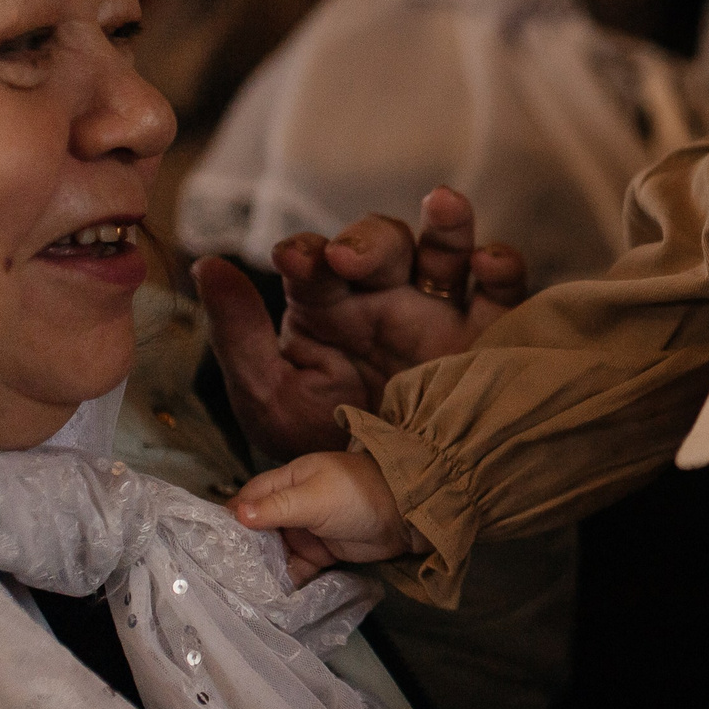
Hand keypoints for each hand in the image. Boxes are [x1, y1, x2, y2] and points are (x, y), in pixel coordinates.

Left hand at [195, 186, 529, 465]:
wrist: (386, 505)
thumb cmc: (322, 450)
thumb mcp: (269, 398)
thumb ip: (239, 335)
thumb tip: (208, 265)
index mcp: (329, 310)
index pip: (317, 263)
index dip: (309, 253)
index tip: (295, 259)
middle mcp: (384, 302)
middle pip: (381, 246)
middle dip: (366, 241)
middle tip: (348, 258)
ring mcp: (438, 315)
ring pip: (443, 252)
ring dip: (445, 224)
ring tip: (443, 203)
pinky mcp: (487, 338)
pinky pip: (501, 294)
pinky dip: (501, 268)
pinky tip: (487, 262)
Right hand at [231, 450, 417, 583]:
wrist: (405, 516)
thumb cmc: (357, 494)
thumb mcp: (314, 497)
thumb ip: (277, 507)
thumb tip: (237, 514)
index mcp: (288, 481)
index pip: (249, 497)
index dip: (231, 516)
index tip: (208, 540)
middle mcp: (292, 504)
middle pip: (257, 528)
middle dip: (242, 548)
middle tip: (219, 573)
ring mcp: (305, 530)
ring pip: (274, 550)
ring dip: (260, 567)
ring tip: (237, 589)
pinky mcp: (320, 553)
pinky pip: (295, 568)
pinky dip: (283, 579)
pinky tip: (266, 596)